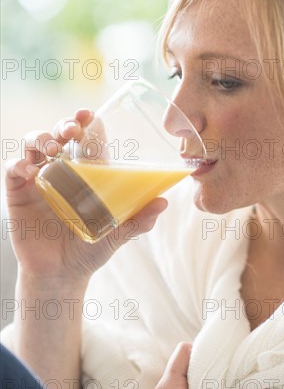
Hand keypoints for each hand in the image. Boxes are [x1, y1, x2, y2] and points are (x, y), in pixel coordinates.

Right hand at [5, 109, 167, 283]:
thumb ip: (138, 220)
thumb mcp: (117, 234)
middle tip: (73, 129)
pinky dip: (18, 164)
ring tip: (55, 150)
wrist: (61, 274)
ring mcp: (38, 180)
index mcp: (85, 174)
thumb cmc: (89, 249)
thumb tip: (164, 202)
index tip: (90, 114)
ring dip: (42, 139)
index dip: (86, 123)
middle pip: (59, 134)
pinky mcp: (18, 193)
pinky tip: (29, 170)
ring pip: (34, 144)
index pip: (85, 140)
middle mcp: (62, 171)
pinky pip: (13, 170)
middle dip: (64, 124)